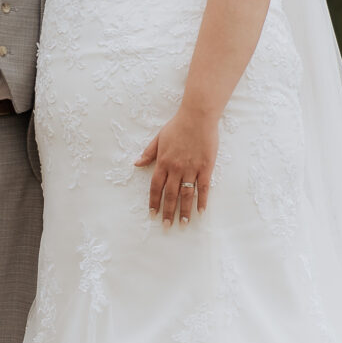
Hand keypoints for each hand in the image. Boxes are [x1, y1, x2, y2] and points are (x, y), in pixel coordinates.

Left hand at [134, 108, 216, 227]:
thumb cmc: (177, 126)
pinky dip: (202, 201)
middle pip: (170, 195)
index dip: (154, 202)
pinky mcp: (205, 167)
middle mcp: (176, 168)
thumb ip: (148, 153)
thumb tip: (136, 164)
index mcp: (163, 162)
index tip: (152, 214)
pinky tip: (200, 211)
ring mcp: (191, 169)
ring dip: (184, 211)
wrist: (198, 116)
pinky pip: (203, 188)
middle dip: (167, 212)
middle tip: (166, 226)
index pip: (156, 187)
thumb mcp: (159, 138)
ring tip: (183, 224)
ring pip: (186, 195)